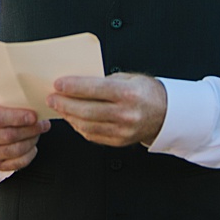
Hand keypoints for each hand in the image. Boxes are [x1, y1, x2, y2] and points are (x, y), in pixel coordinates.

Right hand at [0, 105, 45, 171]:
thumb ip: (13, 105)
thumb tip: (36, 107)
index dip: (17, 118)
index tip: (34, 116)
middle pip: (9, 135)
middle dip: (30, 130)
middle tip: (43, 124)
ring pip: (15, 150)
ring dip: (32, 140)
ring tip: (39, 132)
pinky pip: (18, 163)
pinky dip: (30, 154)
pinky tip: (33, 146)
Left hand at [50, 72, 167, 147]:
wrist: (167, 114)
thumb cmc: (148, 93)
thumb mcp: (130, 77)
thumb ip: (105, 80)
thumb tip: (79, 83)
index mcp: (128, 93)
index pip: (93, 89)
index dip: (72, 87)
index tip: (58, 84)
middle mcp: (125, 113)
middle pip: (86, 110)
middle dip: (64, 103)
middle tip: (52, 98)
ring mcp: (122, 130)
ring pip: (86, 125)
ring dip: (68, 116)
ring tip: (60, 108)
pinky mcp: (119, 141)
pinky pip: (92, 135)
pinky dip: (79, 127)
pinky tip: (73, 119)